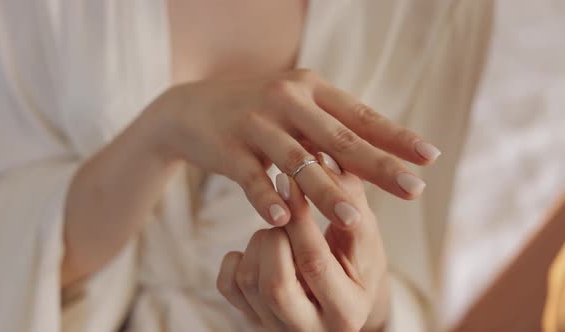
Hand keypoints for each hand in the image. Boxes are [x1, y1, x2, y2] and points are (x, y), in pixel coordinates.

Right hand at [143, 70, 439, 226]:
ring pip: (297, 162)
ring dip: (326, 192)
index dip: (395, 137)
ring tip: (352, 219)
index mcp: (310, 89)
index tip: (429, 157)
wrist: (189, 107)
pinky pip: (250, 177)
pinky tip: (282, 219)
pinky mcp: (227, 147)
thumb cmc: (254, 111)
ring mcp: (255, 123)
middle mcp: (286, 100)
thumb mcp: (293, 106)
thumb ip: (328, 125)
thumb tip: (377, 153)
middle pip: (338, 139)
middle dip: (379, 166)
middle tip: (414, 190)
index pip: (360, 115)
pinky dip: (266, 198)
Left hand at [216, 154, 389, 331]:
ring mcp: (276, 327)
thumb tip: (326, 155)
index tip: (290, 179)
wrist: (344, 298)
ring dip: (259, 243)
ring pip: (249, 283)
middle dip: (276, 236)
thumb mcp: (364, 235)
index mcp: (347, 311)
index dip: (299, 217)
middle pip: (275, 285)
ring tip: (279, 232)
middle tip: (284, 209)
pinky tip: (259, 250)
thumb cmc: (358, 263)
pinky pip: (229, 287)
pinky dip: (238, 260)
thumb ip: (349, 199)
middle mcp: (310, 329)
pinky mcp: (252, 318)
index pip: (313, 262)